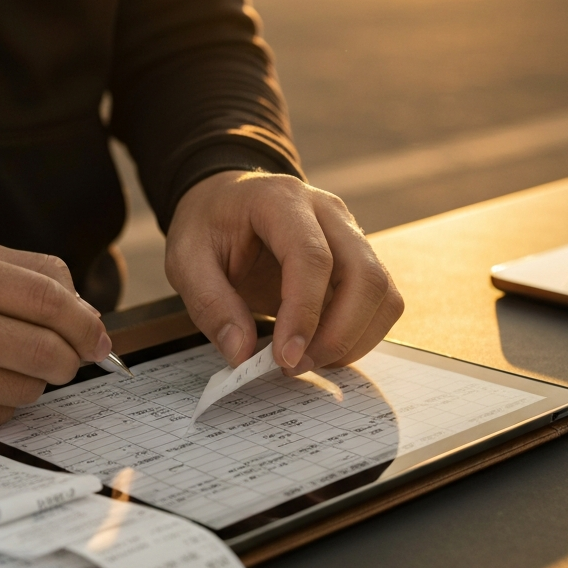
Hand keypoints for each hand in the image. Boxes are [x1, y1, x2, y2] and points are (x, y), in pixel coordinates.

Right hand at [0, 244, 110, 432]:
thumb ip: (29, 274)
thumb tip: (87, 316)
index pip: (44, 300)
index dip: (85, 323)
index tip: (97, 338)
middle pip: (42, 351)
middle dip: (69, 359)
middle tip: (67, 357)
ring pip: (23, 390)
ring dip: (33, 381)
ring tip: (9, 363)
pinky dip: (1, 401)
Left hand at [165, 171, 403, 373]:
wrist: (226, 202)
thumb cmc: (208, 226)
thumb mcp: (185, 259)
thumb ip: (210, 304)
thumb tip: (241, 354)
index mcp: (281, 201)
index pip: (312, 257)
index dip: (305, 313)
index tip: (286, 358)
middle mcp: (328, 213)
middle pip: (365, 275)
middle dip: (337, 334)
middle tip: (294, 366)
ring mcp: (350, 235)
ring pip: (382, 292)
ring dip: (353, 339)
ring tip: (306, 361)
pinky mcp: (357, 261)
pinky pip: (379, 303)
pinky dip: (358, 335)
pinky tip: (321, 349)